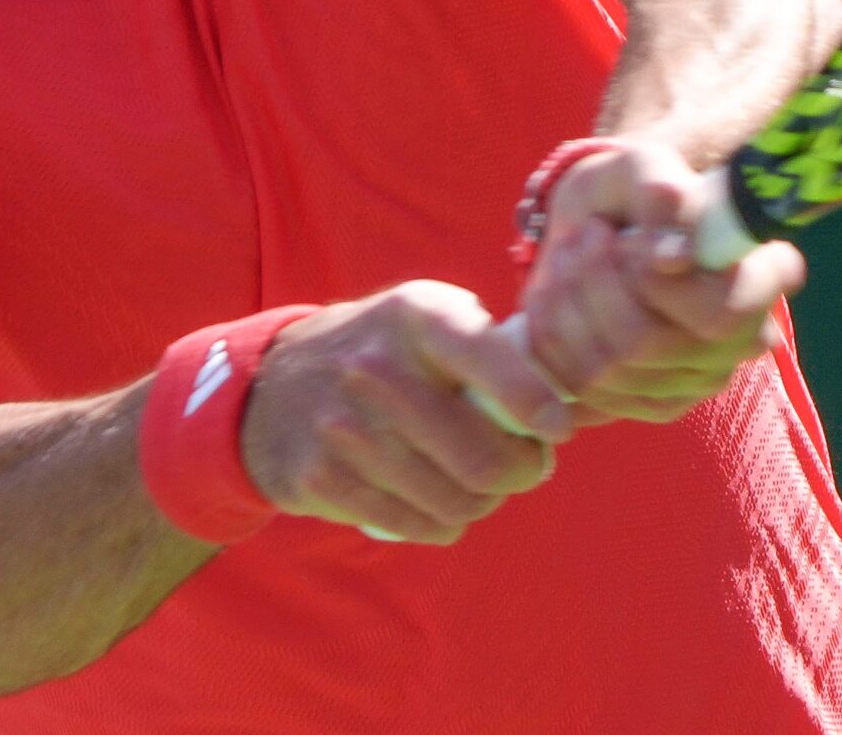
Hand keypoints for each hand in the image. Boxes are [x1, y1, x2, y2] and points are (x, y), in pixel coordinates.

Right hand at [241, 281, 573, 543]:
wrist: (274, 386)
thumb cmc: (386, 351)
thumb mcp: (429, 318)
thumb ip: (493, 350)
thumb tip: (568, 403)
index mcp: (417, 315)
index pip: (490, 362)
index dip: (535, 405)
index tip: (555, 429)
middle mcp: (377, 367)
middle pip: (484, 458)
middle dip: (520, 472)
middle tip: (522, 467)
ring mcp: (345, 427)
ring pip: (456, 502)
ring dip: (481, 502)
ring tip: (477, 483)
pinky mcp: (322, 479)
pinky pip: (416, 526)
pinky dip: (441, 524)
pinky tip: (436, 502)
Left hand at [520, 135, 806, 423]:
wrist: (614, 222)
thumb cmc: (638, 191)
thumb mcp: (645, 167)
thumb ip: (661, 195)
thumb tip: (675, 258)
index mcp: (763, 278)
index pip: (721, 314)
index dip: (657, 283)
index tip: (625, 238)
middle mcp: (743, 342)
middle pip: (647, 343)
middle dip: (595, 282)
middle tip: (587, 232)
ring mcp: (697, 382)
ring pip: (609, 367)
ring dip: (569, 301)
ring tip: (571, 251)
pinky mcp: (650, 405)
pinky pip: (582, 386)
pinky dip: (554, 333)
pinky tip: (558, 291)